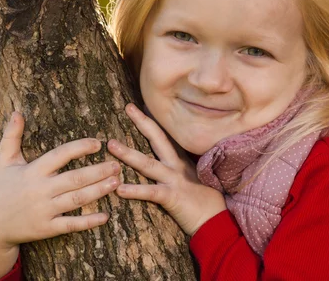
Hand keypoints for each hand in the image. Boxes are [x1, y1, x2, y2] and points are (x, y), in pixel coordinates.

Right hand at [0, 112, 120, 251]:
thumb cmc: (0, 189)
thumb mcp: (4, 162)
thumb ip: (11, 137)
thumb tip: (17, 112)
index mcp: (32, 171)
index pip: (60, 155)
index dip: (79, 148)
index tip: (98, 143)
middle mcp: (39, 190)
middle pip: (74, 178)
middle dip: (98, 171)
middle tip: (117, 165)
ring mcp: (44, 210)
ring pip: (76, 199)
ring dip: (98, 191)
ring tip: (117, 182)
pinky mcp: (46, 229)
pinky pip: (71, 224)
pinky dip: (88, 221)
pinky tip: (105, 215)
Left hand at [108, 103, 226, 235]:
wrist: (216, 222)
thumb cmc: (205, 203)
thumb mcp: (193, 179)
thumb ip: (180, 169)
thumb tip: (168, 162)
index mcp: (180, 162)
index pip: (165, 137)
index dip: (153, 122)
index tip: (141, 106)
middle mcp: (176, 167)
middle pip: (158, 139)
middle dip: (143, 122)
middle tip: (128, 107)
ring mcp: (174, 180)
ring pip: (148, 164)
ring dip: (128, 154)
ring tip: (111, 145)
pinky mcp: (172, 197)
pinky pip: (151, 192)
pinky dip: (135, 190)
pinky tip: (119, 189)